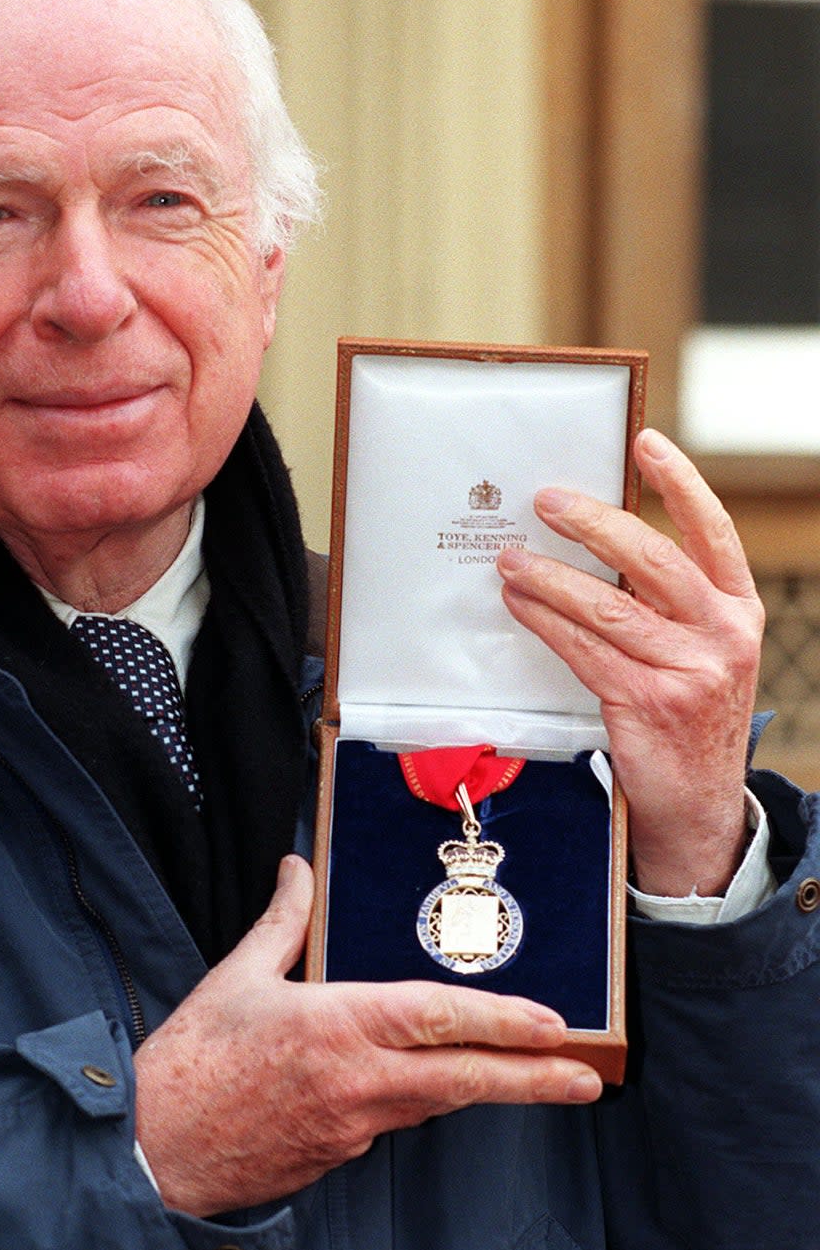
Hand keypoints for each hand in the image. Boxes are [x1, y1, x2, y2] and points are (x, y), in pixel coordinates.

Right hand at [134, 856, 600, 1217]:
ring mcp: (352, 1127)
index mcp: (334, 1026)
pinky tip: (436, 1087)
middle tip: (587, 1077)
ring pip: (435, 1101)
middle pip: (463, 1080)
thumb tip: (298, 868)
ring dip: (485, 1088)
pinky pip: (396, 1121)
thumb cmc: (190, 1062)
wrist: (152, 1154)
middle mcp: (357, 1081)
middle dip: (533, 1079)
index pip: (438, 1020)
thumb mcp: (235, 976)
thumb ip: (282, 921)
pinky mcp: (338, 1156)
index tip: (552, 1024)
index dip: (502, 1021)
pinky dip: (423, 1100)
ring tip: (538, 1076)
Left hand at [496, 427, 763, 896]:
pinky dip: (546, 623)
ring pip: (608, 608)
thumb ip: (666, 603)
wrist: (699, 807)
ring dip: (550, 579)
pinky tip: (519, 605)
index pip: (713, 532)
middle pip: (654, 561)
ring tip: (510, 560)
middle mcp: (722, 636)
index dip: (680, 483)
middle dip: (595, 524)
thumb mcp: (699, 652)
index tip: (645, 442)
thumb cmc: (687, 715)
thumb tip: (597, 545)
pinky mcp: (647, 705)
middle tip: (547, 502)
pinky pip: (584, 651)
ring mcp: (689, 673)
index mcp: (738, 611)